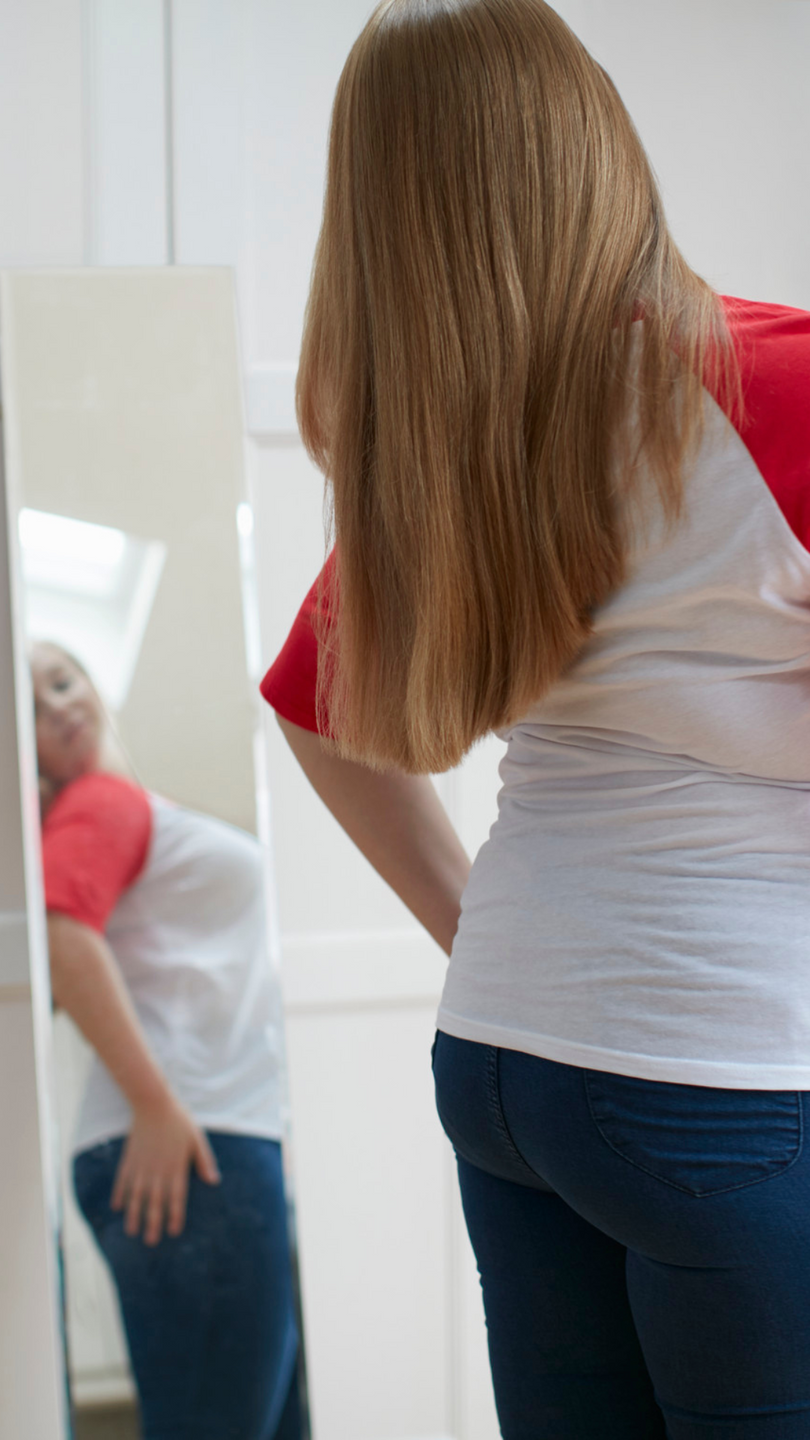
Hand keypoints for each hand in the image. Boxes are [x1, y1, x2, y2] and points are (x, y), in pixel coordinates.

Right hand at [110, 1094, 220, 1245]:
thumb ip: (204, 1161)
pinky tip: (117, 1208)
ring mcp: (141, 1167)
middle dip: (153, 1223)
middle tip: (151, 1242)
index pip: (176, 1198)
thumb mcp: (197, 1139)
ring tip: (132, 1231)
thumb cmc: (179, 1121)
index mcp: (176, 1168)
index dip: (175, 1216)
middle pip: (155, 1203)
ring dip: (134, 1215)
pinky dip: (119, 1195)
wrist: (153, 1104)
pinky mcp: (129, 1160)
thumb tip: (214, 1181)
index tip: (173, 1232)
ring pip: (137, 1197)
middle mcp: (157, 1171)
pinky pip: (122, 1181)